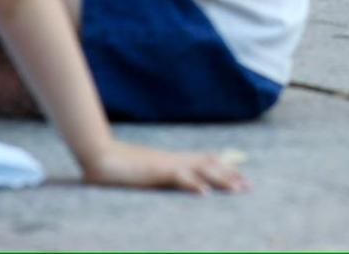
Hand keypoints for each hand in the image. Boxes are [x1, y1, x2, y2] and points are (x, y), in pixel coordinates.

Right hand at [82, 140, 246, 195]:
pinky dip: (193, 185)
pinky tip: (205, 194)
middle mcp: (173, 159)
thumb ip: (155, 177)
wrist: (98, 154)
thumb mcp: (142, 174)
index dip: (223, 167)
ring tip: (238, 190)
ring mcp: (165, 164)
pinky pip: (178, 177)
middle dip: (230, 175)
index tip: (240, 177)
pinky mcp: (155, 171)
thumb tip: (161, 182)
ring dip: (221, 179)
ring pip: (201, 170)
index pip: (203, 160)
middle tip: (249, 186)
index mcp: (171, 160)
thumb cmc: (116, 167)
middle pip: (209, 164)